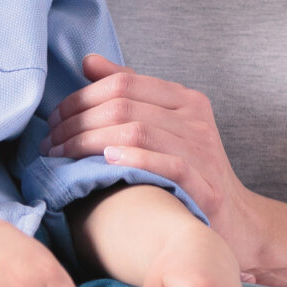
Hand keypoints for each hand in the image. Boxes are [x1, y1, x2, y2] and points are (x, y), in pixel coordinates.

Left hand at [46, 55, 286, 286]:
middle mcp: (196, 120)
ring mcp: (204, 152)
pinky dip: (134, 159)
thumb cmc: (189, 175)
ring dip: (90, 143)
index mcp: (185, 100)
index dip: (81, 98)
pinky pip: (169, 165)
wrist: (236, 224)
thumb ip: (129, 95)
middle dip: (77, 123)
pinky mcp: (208, 187)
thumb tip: (89, 62)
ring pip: (139, 131)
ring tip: (62, 157)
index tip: (54, 121)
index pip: (124, 82)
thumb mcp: (163, 128)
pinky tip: (106, 163)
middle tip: (50, 143)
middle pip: (125, 105)